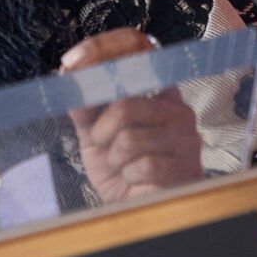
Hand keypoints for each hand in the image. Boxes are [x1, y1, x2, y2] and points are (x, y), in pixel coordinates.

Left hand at [61, 29, 202, 203]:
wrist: (136, 208)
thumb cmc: (119, 167)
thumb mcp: (93, 133)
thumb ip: (83, 105)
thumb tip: (68, 75)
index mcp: (155, 91)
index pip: (137, 47)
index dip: (101, 49)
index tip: (70, 64)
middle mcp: (176, 107)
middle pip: (125, 102)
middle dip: (102, 130)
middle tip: (105, 145)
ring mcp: (186, 135)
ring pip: (131, 136)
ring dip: (114, 157)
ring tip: (123, 165)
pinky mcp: (187, 164)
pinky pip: (143, 163)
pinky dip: (128, 174)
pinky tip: (136, 178)